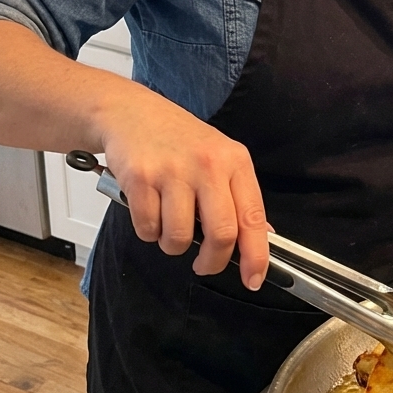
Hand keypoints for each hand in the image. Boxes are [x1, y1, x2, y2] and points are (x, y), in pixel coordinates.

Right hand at [101, 88, 269, 289]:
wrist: (132, 112)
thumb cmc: (178, 139)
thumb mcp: (219, 157)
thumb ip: (239, 196)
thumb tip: (260, 236)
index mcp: (234, 161)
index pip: (253, 218)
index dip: (256, 256)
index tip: (253, 279)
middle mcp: (208, 165)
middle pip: (221, 235)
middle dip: (212, 262)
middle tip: (204, 264)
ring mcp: (173, 171)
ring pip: (179, 238)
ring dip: (172, 245)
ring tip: (169, 224)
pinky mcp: (140, 178)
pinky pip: (148, 229)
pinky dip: (148, 231)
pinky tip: (149, 210)